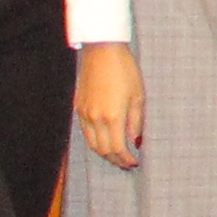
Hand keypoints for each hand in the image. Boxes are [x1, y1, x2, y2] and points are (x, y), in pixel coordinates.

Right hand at [73, 43, 146, 169]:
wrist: (102, 52)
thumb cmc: (125, 71)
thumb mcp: (138, 96)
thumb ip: (136, 122)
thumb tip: (135, 141)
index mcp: (112, 117)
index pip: (117, 149)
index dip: (125, 159)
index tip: (134, 163)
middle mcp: (95, 119)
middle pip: (102, 150)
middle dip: (115, 160)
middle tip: (126, 163)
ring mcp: (84, 114)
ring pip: (92, 144)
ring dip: (104, 153)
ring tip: (116, 156)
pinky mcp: (78, 108)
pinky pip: (85, 133)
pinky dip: (95, 141)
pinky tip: (104, 141)